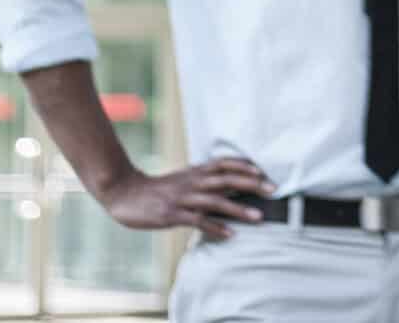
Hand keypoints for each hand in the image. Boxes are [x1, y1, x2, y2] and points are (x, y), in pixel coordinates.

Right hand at [96, 157, 271, 240]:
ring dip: (239, 208)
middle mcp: (191, 182)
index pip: (223, 163)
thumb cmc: (157, 189)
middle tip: (273, 190)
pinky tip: (230, 234)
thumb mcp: (182, 179)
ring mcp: (182, 198)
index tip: (264, 172)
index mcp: (194, 172)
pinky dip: (215, 227)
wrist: (125, 194)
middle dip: (251, 183)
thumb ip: (203, 179)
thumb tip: (228, 181)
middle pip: (226, 179)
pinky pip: (197, 221)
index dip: (244, 165)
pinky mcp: (172, 215)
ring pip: (215, 201)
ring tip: (259, 216)